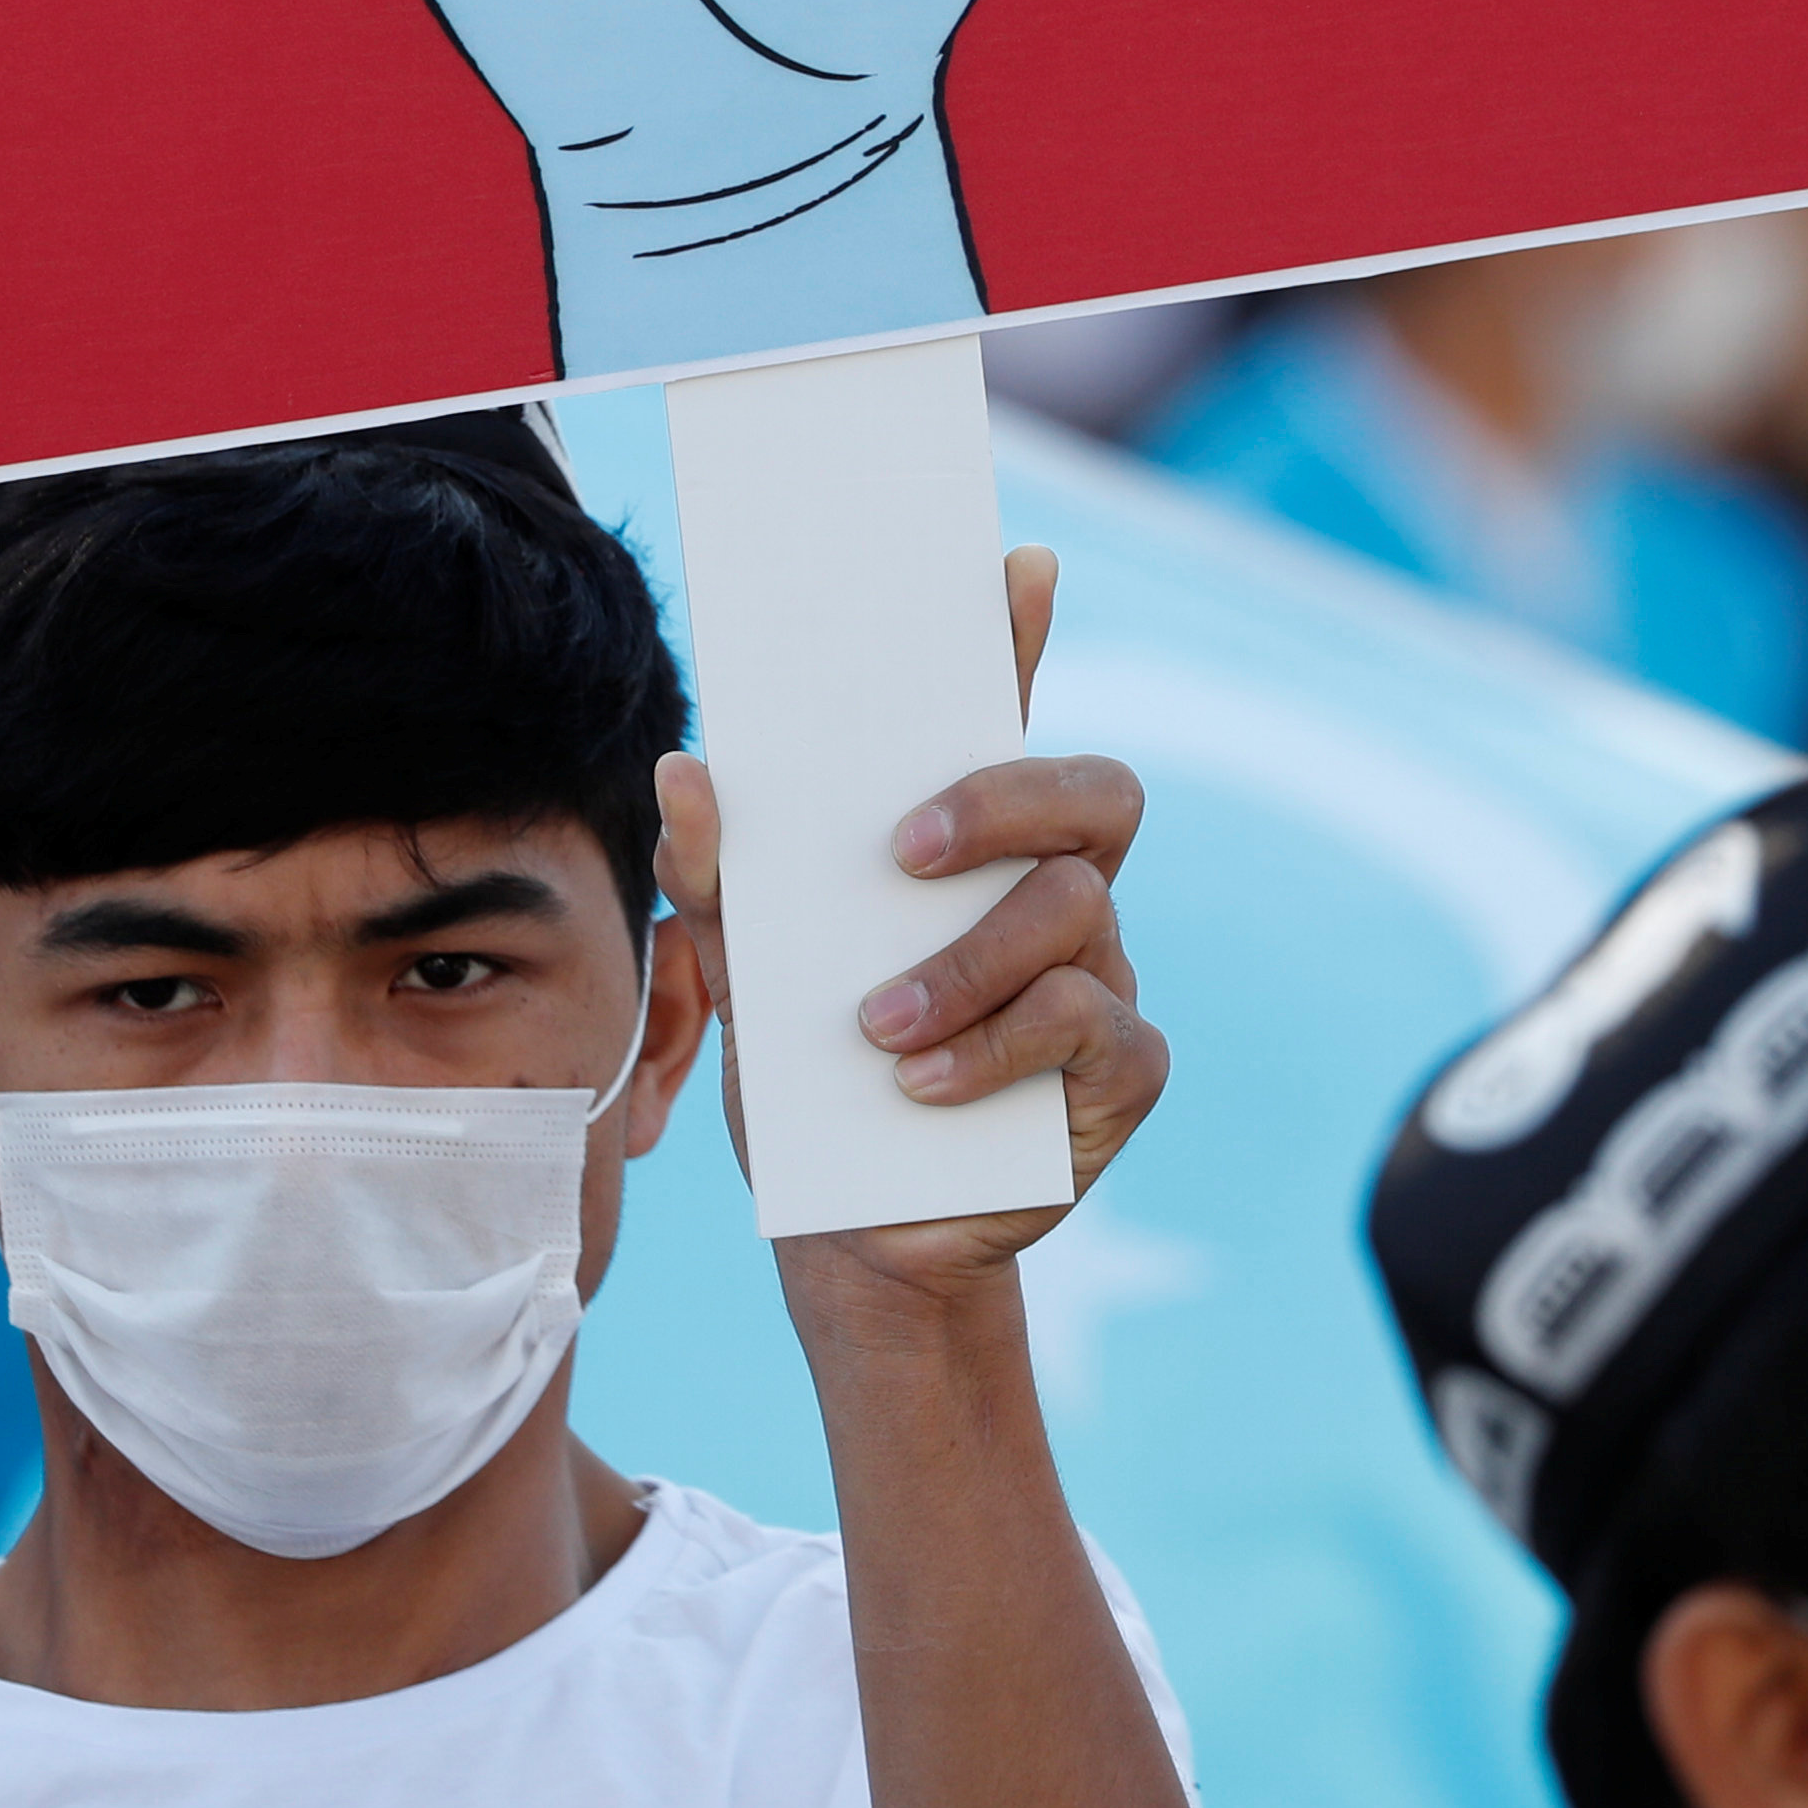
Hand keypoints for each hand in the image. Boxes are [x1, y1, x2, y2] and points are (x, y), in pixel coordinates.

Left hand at [649, 547, 1172, 1313]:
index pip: (1005, 717)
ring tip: (876, 1030)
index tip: (1017, 565)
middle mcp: (1052, 891)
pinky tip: (918, 1087)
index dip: (1022, 638)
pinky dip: (992, 1048)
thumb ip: (714, 876)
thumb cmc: (808, 1086)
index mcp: (967, 848)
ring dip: (964, 964)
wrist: (850, 1241)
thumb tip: (685, 772)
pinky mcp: (1122, 1071)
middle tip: (904, 850)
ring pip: (1074, 911)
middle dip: (1003, 798)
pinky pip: (1089, 1023)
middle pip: (1094, 791)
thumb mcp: (740, 977)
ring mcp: (1103, 976)